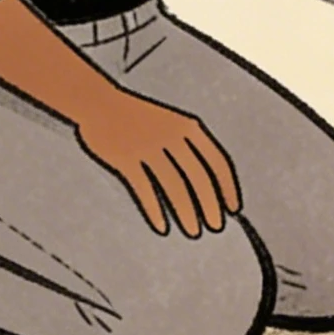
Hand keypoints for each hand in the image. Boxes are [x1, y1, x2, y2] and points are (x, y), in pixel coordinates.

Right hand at [75, 92, 240, 236]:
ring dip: (186, 212)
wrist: (100, 103)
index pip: (217, 160)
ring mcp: (148, 147)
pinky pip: (145, 190)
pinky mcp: (126, 158)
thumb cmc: (139, 117)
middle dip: (210, 205)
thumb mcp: (172, 122)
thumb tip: (211, 183)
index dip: (228, 187)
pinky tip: (162, 227)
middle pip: (198, 177)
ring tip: (193, 231)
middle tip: (216, 226)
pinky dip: (155, 211)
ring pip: (174, 186)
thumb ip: (191, 145)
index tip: (233, 208)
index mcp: (188, 126)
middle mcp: (172, 136)